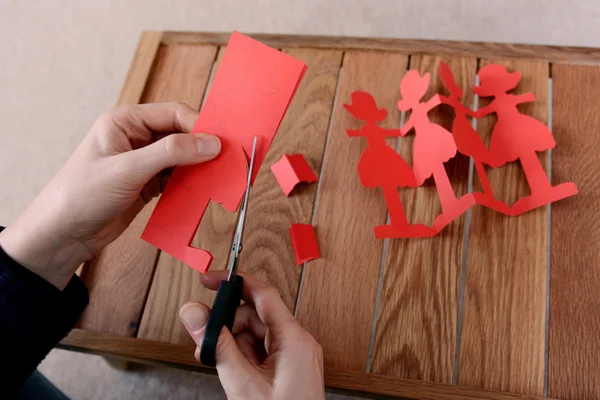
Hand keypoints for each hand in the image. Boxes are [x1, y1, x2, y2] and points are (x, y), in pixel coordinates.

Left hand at [0, 102, 220, 289]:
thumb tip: (210, 143)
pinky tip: (200, 191)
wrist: (62, 235)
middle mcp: (136, 138)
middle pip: (181, 135)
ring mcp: (142, 162)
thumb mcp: (127, 170)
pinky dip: (190, 184)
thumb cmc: (80, 195)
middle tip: (226, 161)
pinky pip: (176, 178)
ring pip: (182, 158)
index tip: (220, 143)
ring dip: (198, 168)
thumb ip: (170, 153)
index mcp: (125, 122)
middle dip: (203, 148)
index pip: (173, 114)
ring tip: (217, 178)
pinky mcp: (147, 184)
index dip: (199, 126)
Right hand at [179, 271, 324, 399]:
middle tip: (206, 342)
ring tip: (220, 364)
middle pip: (256, 316)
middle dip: (228, 325)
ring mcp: (295, 355)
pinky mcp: (290, 368)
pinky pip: (262, 350)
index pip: (262, 294)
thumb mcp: (242, 384)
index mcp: (294, 338)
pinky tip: (233, 371)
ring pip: (256, 334)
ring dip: (234, 344)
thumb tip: (195, 313)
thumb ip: (217, 345)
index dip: (235, 282)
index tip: (211, 279)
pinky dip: (244, 356)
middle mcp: (298, 342)